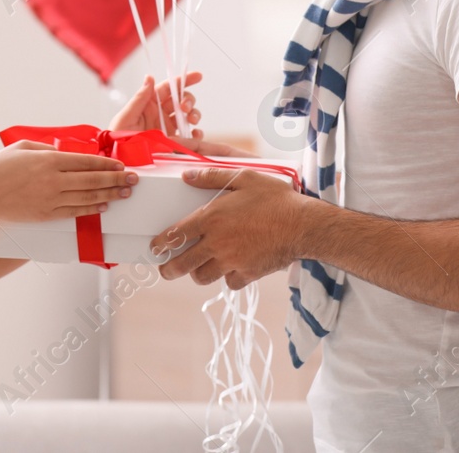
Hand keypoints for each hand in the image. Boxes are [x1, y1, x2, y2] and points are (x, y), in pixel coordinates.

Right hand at [0, 141, 135, 222]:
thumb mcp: (22, 147)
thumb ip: (45, 147)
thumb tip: (64, 150)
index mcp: (48, 159)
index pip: (86, 161)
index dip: (107, 163)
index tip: (121, 164)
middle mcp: (53, 179)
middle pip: (92, 179)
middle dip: (116, 179)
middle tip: (134, 179)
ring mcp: (50, 199)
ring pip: (88, 197)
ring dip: (109, 194)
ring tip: (125, 193)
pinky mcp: (46, 215)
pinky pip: (75, 212)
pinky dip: (92, 209)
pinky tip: (104, 205)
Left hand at [110, 71, 246, 156]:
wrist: (119, 159)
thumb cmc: (117, 137)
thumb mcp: (126, 116)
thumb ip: (139, 98)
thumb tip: (149, 77)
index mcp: (149, 103)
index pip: (169, 88)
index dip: (183, 80)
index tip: (198, 76)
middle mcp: (160, 113)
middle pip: (181, 100)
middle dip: (188, 100)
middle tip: (185, 108)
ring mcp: (168, 127)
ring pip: (188, 115)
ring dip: (194, 114)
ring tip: (192, 120)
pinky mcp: (173, 141)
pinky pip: (189, 135)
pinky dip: (196, 134)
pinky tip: (194, 136)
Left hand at [151, 167, 310, 288]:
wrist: (303, 225)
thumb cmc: (274, 198)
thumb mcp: (243, 178)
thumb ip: (211, 177)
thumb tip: (187, 175)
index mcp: (211, 219)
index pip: (174, 235)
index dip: (160, 244)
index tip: (155, 247)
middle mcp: (217, 243)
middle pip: (182, 264)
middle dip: (169, 269)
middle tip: (166, 268)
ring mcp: (232, 261)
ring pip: (203, 277)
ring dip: (197, 273)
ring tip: (198, 267)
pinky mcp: (248, 273)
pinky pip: (230, 282)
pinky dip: (227, 277)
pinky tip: (231, 268)